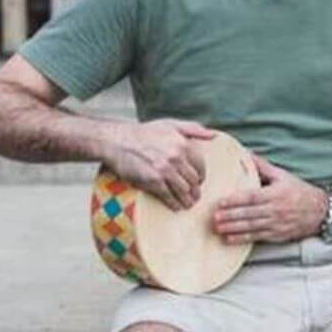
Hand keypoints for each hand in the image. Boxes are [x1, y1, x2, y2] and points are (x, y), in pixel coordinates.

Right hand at [102, 118, 216, 211]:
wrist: (118, 140)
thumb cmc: (144, 132)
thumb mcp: (171, 124)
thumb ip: (193, 129)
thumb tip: (213, 135)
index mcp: (183, 144)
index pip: (201, 165)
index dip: (201, 176)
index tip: (199, 181)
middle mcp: (176, 157)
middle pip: (194, 180)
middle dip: (196, 190)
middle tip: (195, 197)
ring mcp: (165, 170)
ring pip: (184, 191)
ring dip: (188, 200)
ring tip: (188, 204)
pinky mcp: (153, 181)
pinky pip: (169, 196)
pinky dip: (174, 204)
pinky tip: (176, 206)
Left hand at [212, 154, 329, 243]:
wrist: (320, 211)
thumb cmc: (299, 191)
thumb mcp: (282, 176)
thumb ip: (262, 167)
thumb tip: (246, 154)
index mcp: (276, 193)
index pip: (252, 197)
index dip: (235, 200)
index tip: (220, 202)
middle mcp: (276, 210)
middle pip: (249, 213)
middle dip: (230, 216)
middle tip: (214, 217)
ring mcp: (276, 224)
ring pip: (251, 227)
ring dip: (233, 228)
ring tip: (218, 228)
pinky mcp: (277, 236)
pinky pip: (257, 238)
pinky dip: (242, 239)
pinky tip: (230, 239)